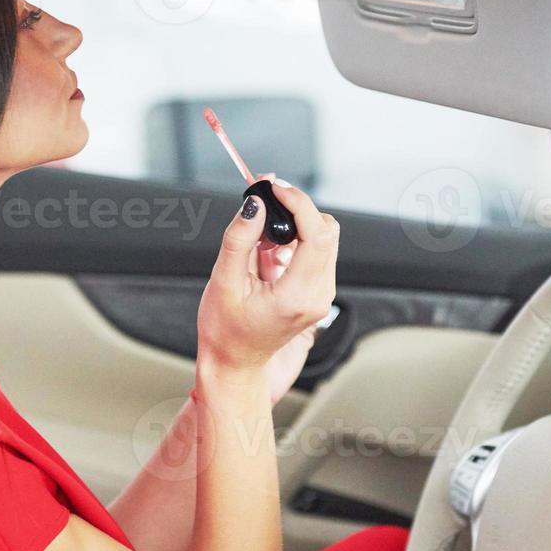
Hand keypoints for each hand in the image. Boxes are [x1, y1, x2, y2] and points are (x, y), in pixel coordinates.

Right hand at [196, 179, 337, 387]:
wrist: (234, 363)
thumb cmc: (225, 331)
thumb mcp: (223, 282)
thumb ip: (240, 239)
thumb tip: (255, 203)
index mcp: (297, 296)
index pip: (317, 234)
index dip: (298, 202)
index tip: (275, 188)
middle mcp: (317, 297)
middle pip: (326, 231)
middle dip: (297, 209)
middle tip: (265, 202)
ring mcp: (321, 296)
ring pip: (324, 239)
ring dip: (297, 224)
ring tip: (261, 236)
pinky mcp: (317, 293)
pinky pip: (317, 253)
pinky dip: (296, 240)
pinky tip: (269, 250)